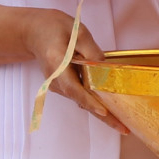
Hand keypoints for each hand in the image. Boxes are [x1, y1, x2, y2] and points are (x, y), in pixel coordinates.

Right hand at [21, 8, 123, 132]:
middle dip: (103, 116)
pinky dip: (96, 103)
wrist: (35, 32)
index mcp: (56, 65)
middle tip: (123, 129)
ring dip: (102, 112)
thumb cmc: (55, 29)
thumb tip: (105, 70)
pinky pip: (81, 96)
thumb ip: (92, 51)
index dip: (89, 101)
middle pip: (81, 100)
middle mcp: (55, 81)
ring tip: (122, 124)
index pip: (73, 87)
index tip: (103, 111)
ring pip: (82, 100)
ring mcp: (58, 86)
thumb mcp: (77, 32)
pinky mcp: (63, 86)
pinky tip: (114, 112)